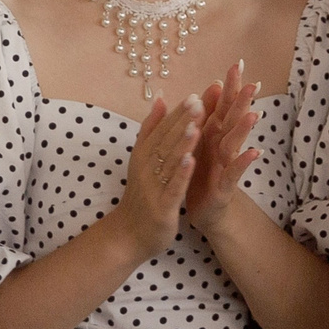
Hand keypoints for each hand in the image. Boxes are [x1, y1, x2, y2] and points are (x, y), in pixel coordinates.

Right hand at [103, 94, 200, 264]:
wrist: (129, 233)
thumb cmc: (141, 194)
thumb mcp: (142, 157)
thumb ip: (151, 128)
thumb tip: (161, 98)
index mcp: (144, 154)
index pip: (162, 129)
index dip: (178, 113)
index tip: (195, 95)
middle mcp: (146, 168)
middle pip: (166, 141)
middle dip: (183, 122)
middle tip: (199, 102)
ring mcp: (153, 187)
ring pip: (169, 161)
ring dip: (182, 143)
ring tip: (195, 125)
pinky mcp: (162, 206)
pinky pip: (172, 187)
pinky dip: (181, 173)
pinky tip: (191, 160)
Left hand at [182, 62, 262, 231]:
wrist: (203, 209)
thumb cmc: (202, 172)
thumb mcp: (200, 140)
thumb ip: (205, 114)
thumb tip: (214, 84)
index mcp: (212, 133)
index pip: (223, 104)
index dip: (231, 86)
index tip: (237, 63)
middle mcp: (223, 145)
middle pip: (233, 119)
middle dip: (242, 101)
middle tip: (253, 82)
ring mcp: (226, 164)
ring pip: (236, 143)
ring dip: (244, 129)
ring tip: (254, 113)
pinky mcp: (225, 185)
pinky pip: (235, 172)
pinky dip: (244, 162)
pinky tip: (255, 152)